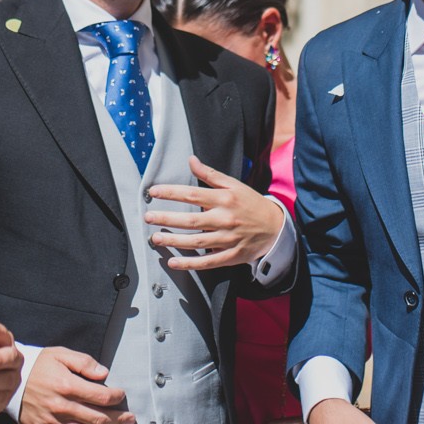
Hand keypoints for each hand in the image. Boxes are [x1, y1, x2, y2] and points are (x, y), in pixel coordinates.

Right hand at [19, 346, 133, 423]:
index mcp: (67, 385)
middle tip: (130, 420)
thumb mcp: (60, 354)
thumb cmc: (38, 366)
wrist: (9, 381)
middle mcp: (61, 406)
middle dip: (117, 419)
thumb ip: (84, 362)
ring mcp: (53, 422)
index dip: (115, 397)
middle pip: (97, 417)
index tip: (122, 396)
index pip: (100, 396)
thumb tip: (104, 374)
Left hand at [143, 155, 284, 270]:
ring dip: (174, 241)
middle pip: (191, 220)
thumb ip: (210, 175)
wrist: (275, 227)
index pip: (192, 194)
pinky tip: (174, 262)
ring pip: (197, 242)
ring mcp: (228, 239)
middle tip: (148, 217)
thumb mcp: (234, 185)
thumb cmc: (250, 203)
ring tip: (155, 238)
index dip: (171, 192)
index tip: (153, 192)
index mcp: (224, 199)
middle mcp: (225, 219)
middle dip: (167, 218)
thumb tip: (191, 160)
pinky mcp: (232, 256)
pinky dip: (190, 263)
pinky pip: (208, 262)